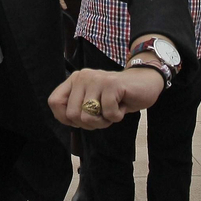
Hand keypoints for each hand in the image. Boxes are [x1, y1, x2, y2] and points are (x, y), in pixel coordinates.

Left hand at [49, 67, 164, 129]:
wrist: (146, 83)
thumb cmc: (118, 97)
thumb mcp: (93, 103)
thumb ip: (77, 108)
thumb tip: (67, 119)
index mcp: (75, 80)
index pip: (54, 102)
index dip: (65, 117)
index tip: (82, 119)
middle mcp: (82, 77)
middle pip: (72, 115)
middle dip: (90, 123)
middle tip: (104, 114)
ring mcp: (97, 79)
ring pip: (88, 117)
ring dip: (103, 121)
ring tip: (113, 109)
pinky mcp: (112, 84)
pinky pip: (108, 114)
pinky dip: (117, 117)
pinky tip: (122, 106)